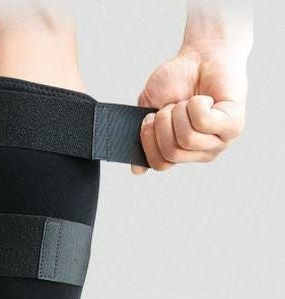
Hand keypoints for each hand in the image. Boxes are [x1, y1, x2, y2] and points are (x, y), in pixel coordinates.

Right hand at [133, 41, 248, 173]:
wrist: (201, 55)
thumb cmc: (175, 82)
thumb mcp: (149, 111)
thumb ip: (142, 140)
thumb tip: (137, 171)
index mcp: (181, 152)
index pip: (160, 164)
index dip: (149, 140)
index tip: (150, 117)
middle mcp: (201, 153)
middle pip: (172, 152)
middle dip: (164, 122)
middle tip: (173, 105)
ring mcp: (219, 142)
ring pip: (187, 138)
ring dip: (180, 111)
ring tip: (188, 100)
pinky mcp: (234, 126)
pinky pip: (204, 122)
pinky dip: (197, 103)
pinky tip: (205, 98)